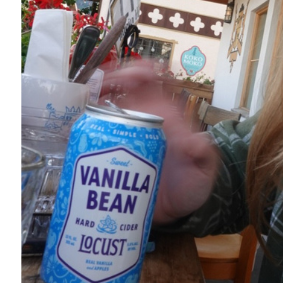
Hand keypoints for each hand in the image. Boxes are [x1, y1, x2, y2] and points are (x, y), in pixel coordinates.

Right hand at [101, 61, 221, 225]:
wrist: (175, 211)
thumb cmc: (191, 186)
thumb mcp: (202, 171)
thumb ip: (202, 155)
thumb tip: (194, 141)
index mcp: (166, 115)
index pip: (152, 80)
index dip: (138, 71)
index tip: (126, 78)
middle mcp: (144, 119)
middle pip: (123, 87)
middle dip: (109, 80)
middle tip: (97, 91)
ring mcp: (126, 134)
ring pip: (107, 107)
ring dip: (94, 102)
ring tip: (85, 108)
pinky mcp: (112, 152)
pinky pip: (97, 133)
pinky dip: (86, 128)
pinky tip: (79, 131)